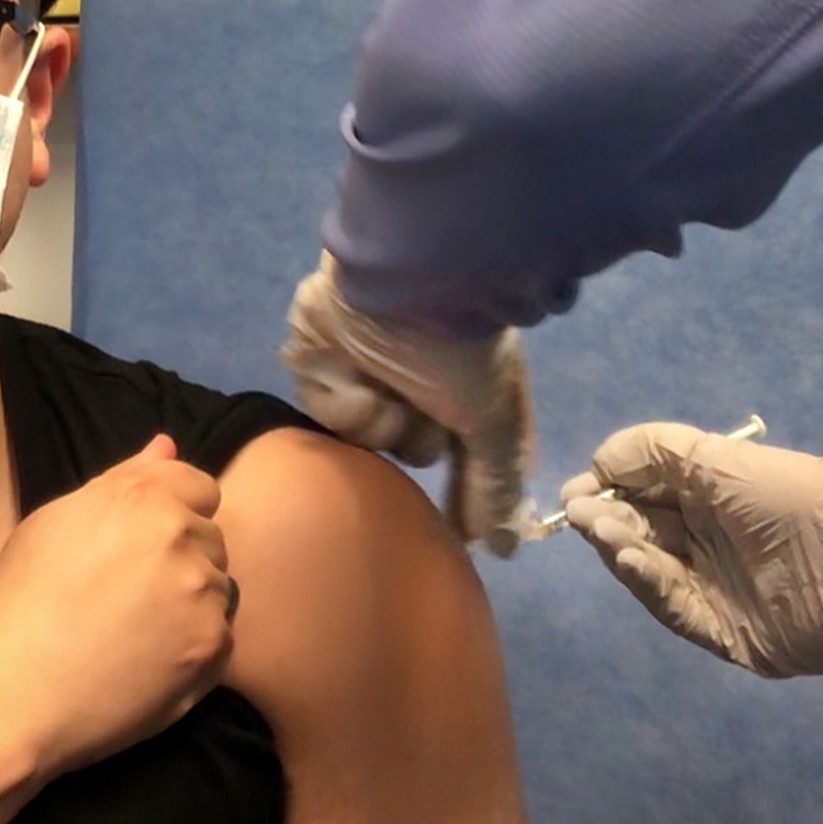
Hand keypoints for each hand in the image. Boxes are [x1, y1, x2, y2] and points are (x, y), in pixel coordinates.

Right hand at [0, 435, 234, 777]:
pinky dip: (196, 649)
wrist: (12, 696)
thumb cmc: (21, 602)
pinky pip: (223, 637)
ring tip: (139, 633)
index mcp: (147, 498)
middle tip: (132, 595)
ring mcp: (204, 594)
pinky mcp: (212, 648)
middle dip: (183, 558)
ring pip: (220, 588)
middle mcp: (184, 537)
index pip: (201, 487)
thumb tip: (166, 446)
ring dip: (194, 604)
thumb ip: (122, 479)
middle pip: (211, 538)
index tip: (141, 547)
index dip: (174, 514)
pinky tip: (152, 664)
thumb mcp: (55, 521)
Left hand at [282, 251, 532, 548]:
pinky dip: (346, 398)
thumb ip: (494, 484)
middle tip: (425, 412)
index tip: (465, 537)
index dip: (467, 496)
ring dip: (384, 417)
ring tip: (393, 380)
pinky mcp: (318, 359)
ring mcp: (364, 368)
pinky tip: (357, 370)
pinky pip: (328, 410)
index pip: (468, 456)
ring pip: (370, 436)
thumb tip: (504, 548)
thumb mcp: (491, 417)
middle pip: (415, 448)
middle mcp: (416, 378)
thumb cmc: (458, 347)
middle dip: (418, 435)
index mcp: (462, 385)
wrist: (403, 275)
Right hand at [560, 422, 822, 676]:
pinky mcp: (719, 631)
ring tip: (599, 530)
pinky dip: (646, 581)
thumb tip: (595, 462)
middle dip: (604, 518)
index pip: (639, 491)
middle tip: (579, 514)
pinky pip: (671, 606)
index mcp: (705, 495)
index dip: (604, 487)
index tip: (574, 490)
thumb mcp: (718, 458)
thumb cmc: (789, 498)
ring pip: (646, 567)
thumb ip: (651, 450)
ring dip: (619, 546)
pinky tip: (628, 557)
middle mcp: (703, 539)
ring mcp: (710, 587)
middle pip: (636, 529)